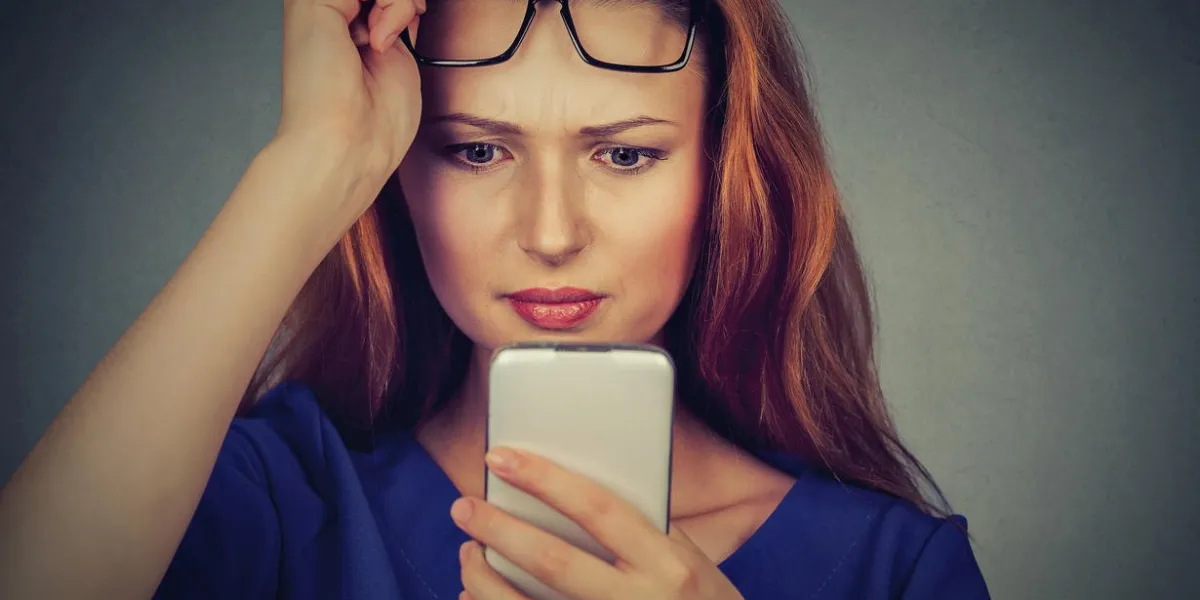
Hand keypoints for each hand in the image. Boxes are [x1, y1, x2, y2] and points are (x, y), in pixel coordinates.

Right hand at [276, 0, 423, 188]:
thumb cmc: (374, 121)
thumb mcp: (401, 55)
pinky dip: (393, 4)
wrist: (348, 146)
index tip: (413, 18)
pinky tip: (377, 38)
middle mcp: (326, 10)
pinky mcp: (313, 1)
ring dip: (399, 1)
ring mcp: (318, 3)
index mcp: (342, 22)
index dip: (404, 2)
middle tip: (403, 25)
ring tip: (384, 40)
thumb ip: (396, 17)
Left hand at [451, 448, 745, 599]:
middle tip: (463, 505)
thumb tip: (572, 495)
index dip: (544, 479)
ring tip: (466, 553)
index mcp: (667, 566)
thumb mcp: (691, 565)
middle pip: (553, 561)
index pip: (598, 510)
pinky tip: (475, 596)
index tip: (500, 456)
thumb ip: (643, 534)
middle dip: (498, 530)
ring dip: (484, 579)